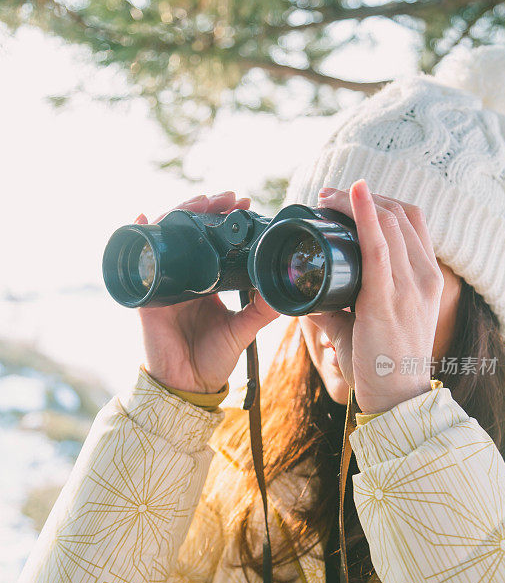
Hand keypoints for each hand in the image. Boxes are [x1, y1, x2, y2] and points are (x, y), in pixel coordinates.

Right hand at [135, 191, 279, 392]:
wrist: (188, 385)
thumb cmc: (214, 358)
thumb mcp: (244, 330)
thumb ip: (262, 309)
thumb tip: (287, 286)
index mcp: (207, 280)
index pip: (215, 240)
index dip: (226, 219)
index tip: (245, 203)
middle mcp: (185, 276)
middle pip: (190, 231)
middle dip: (207, 209)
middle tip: (229, 198)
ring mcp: (164, 281)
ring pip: (167, 237)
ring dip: (180, 213)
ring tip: (201, 202)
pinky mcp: (147, 293)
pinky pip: (139, 261)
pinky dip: (139, 236)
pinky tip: (143, 217)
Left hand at [310, 181, 443, 413]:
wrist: (398, 399)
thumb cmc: (382, 365)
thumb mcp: (367, 326)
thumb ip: (339, 308)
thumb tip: (308, 296)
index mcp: (426, 279)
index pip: (411, 222)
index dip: (380, 202)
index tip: (349, 198)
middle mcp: (424, 277)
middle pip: (399, 214)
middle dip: (362, 196)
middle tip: (328, 196)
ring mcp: (411, 287)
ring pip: (389, 222)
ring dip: (354, 201)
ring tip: (326, 197)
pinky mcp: (388, 299)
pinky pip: (379, 247)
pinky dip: (365, 216)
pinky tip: (352, 195)